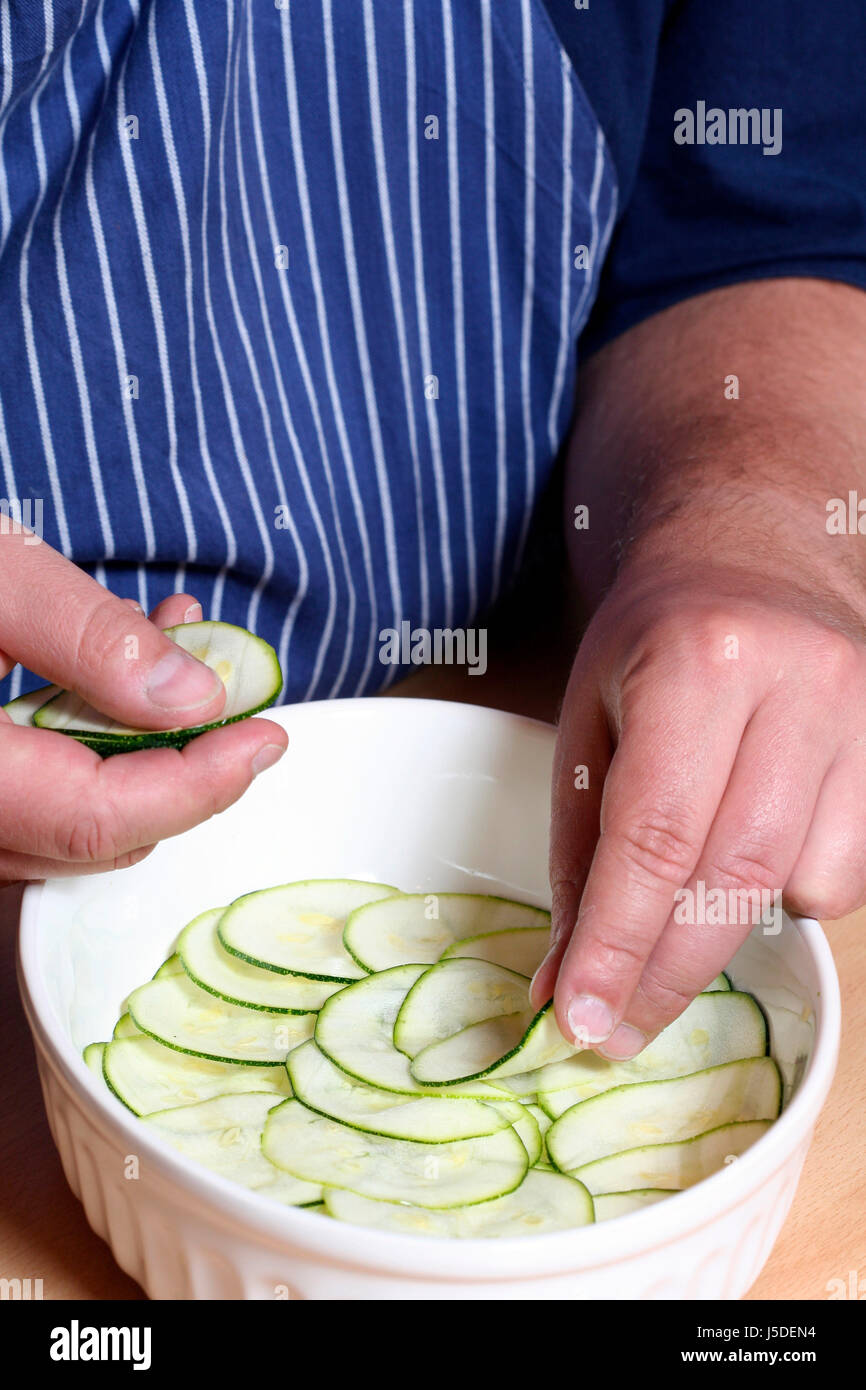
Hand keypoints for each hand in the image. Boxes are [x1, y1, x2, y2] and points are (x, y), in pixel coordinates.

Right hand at [0, 531, 286, 882]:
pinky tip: (106, 679)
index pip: (97, 818)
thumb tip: (196, 697)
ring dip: (135, 753)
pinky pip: (20, 804)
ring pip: (57, 828)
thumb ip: (84, 634)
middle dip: (178, 768)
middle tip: (231, 693)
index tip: (267, 736)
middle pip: (85, 838)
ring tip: (175, 654)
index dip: (200, 787)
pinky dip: (80, 750)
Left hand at [532, 562, 865, 1057]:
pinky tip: (744, 853)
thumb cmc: (656, 637)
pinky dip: (783, 895)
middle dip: (666, 974)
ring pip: (795, 886)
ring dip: (723, 934)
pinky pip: (840, 874)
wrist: (756, 551)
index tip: (579, 1021)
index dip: (616, 944)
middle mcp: (797, 687)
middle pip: (732, 878)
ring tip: (669, 919)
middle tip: (615, 1031)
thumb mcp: (589, 720)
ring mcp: (860, 718)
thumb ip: (579, 853)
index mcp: (701, 663)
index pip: (655, 835)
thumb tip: (563, 982)